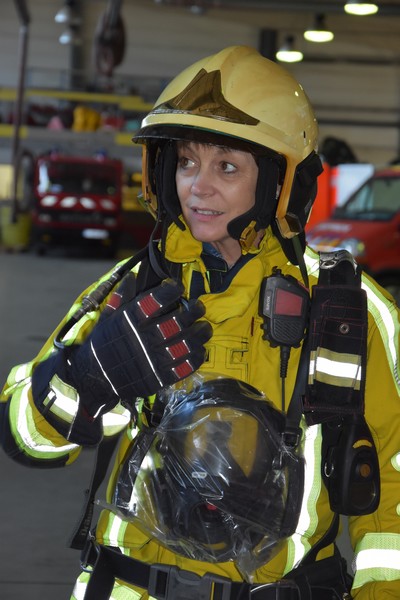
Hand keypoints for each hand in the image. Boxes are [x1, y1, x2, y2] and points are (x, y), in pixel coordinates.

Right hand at [70, 279, 211, 417]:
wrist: (95, 379)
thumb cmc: (102, 344)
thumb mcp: (107, 318)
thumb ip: (121, 297)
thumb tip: (133, 275)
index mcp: (129, 322)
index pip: (154, 301)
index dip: (170, 291)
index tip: (177, 287)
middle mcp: (143, 339)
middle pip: (177, 322)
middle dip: (193, 311)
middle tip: (198, 306)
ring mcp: (153, 360)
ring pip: (186, 343)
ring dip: (200, 333)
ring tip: (204, 327)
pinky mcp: (159, 378)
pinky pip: (185, 366)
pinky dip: (196, 357)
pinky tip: (200, 349)